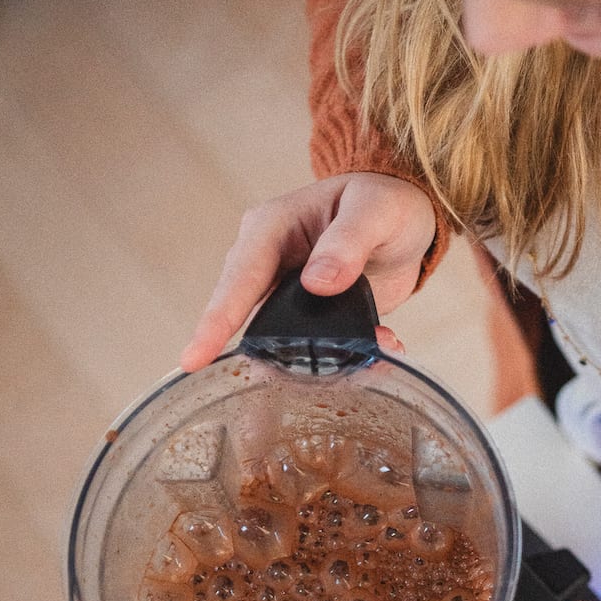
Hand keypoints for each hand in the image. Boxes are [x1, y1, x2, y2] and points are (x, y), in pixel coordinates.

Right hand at [180, 172, 436, 369]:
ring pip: (283, 339)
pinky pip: (317, 345)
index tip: (194, 359)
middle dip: (262, 356)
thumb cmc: (383, 200)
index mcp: (271, 228)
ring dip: (318, 359)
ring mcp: (287, 293)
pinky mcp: (309, 316)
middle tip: (265, 400)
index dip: (216, 320)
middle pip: (248, 317)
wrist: (406, 215)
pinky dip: (349, 356)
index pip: (239, 277)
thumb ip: (348, 242)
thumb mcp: (374, 210)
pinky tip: (382, 348)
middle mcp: (269, 262)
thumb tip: (316, 282)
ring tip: (358, 366)